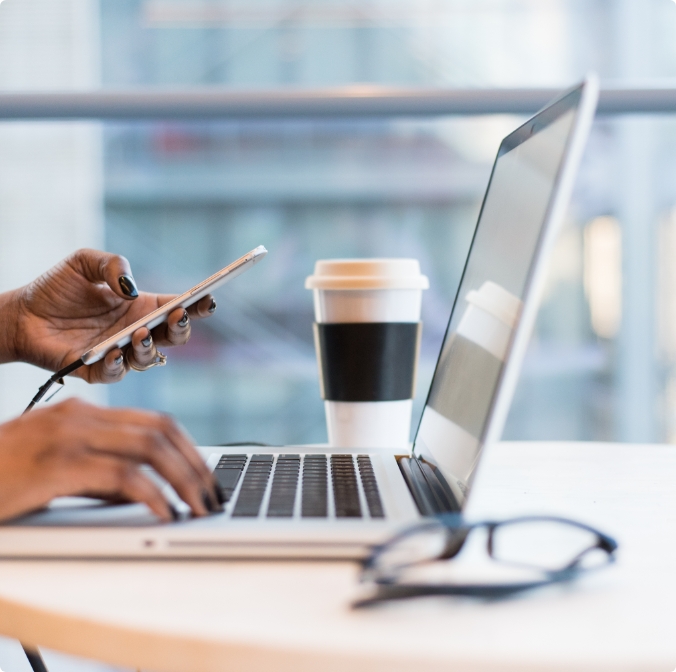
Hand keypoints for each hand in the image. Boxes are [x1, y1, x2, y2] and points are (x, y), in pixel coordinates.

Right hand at [0, 398, 221, 521]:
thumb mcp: (55, 468)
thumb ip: (99, 474)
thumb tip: (144, 492)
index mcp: (82, 413)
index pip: (154, 421)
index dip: (188, 447)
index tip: (205, 475)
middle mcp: (80, 417)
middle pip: (161, 430)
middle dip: (195, 464)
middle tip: (213, 494)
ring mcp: (69, 437)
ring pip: (150, 448)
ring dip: (184, 479)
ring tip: (199, 507)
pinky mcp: (57, 465)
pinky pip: (122, 476)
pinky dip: (152, 495)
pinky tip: (164, 514)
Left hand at [5, 249, 216, 382]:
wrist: (20, 314)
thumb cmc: (56, 288)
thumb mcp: (84, 262)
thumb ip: (113, 264)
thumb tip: (131, 288)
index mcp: (141, 307)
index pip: (178, 308)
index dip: (197, 305)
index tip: (208, 298)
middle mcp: (136, 331)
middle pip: (173, 337)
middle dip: (182, 329)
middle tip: (178, 316)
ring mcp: (119, 353)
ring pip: (149, 359)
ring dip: (149, 347)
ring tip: (139, 333)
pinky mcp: (97, 370)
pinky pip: (116, 374)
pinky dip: (119, 365)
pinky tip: (114, 351)